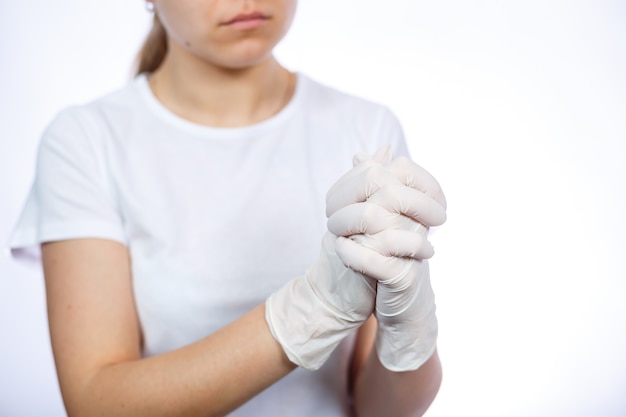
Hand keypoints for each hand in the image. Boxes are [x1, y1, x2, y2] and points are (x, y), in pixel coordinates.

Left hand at [328, 149, 446, 370]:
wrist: (403, 304)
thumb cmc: (390, 257)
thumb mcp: (380, 221)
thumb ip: (372, 188)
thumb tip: (361, 155)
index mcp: (416, 204)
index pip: (398, 170)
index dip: (361, 176)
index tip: (336, 197)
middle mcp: (420, 222)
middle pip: (387, 191)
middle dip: (352, 197)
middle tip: (329, 211)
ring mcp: (415, 248)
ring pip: (380, 222)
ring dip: (348, 223)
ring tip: (332, 230)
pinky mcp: (405, 276)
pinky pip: (377, 259)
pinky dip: (353, 253)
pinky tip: (339, 248)